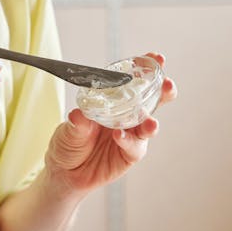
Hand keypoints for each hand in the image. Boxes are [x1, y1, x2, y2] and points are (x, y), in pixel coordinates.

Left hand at [43, 52, 176, 196]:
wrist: (64, 173)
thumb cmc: (68, 143)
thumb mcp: (67, 130)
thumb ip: (76, 123)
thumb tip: (79, 115)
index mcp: (114, 101)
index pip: (134, 81)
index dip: (146, 69)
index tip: (156, 57)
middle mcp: (127, 116)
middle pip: (152, 101)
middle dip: (163, 91)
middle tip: (167, 85)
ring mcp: (131, 136)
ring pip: (148, 126)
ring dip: (151, 122)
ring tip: (150, 122)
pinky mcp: (129, 155)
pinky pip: (134, 147)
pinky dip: (128, 141)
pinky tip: (119, 137)